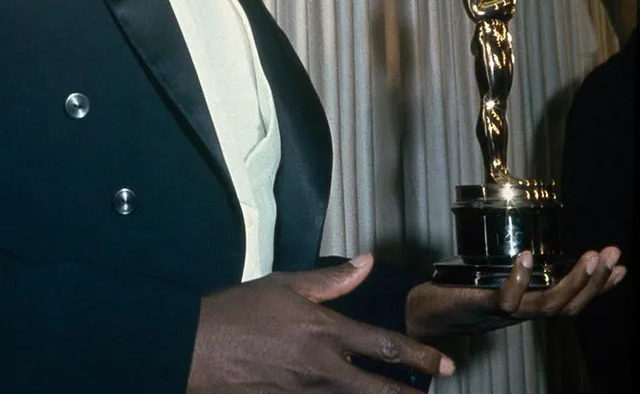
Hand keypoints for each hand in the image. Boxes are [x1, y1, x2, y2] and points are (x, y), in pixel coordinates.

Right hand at [188, 254, 454, 391]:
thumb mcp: (284, 284)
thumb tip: (366, 261)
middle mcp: (322, 368)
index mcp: (323, 331)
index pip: (383, 346)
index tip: (445, 365)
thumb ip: (330, 279)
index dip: (419, 357)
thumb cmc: (239, 310)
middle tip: (435, 390)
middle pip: (379, 391)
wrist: (197, 347)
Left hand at [406, 247, 626, 339]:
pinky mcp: (480, 305)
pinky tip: (528, 257)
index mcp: (528, 306)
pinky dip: (519, 280)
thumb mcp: (495, 282)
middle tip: (612, 254)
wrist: (422, 314)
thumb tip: (534, 252)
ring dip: (571, 282)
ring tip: (589, 258)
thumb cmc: (457, 295)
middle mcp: (522, 313)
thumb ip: (515, 275)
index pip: (573, 301)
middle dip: (595, 281)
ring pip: (547, 305)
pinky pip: (506, 299)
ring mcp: (502, 312)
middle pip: (569, 305)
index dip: (598, 288)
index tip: (620, 267)